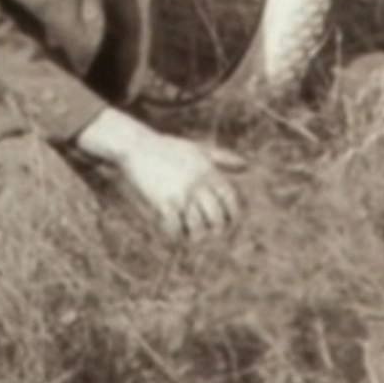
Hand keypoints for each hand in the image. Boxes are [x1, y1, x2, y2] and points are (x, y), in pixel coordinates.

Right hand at [75, 109, 245, 238]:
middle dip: (215, 230)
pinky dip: (175, 234)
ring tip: (191, 237)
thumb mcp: (199, 148)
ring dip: (195, 235)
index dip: (233, 214)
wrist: (137, 145)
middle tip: (210, 235)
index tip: (230, 223)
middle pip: (216, 216)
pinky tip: (172, 233)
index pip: (229, 198)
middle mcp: (198, 183)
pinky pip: (175, 227)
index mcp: (208, 171)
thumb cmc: (168, 148)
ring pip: (197, 226)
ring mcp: (181, 193)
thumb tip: (246, 164)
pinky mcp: (163, 201)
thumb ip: (223, 156)